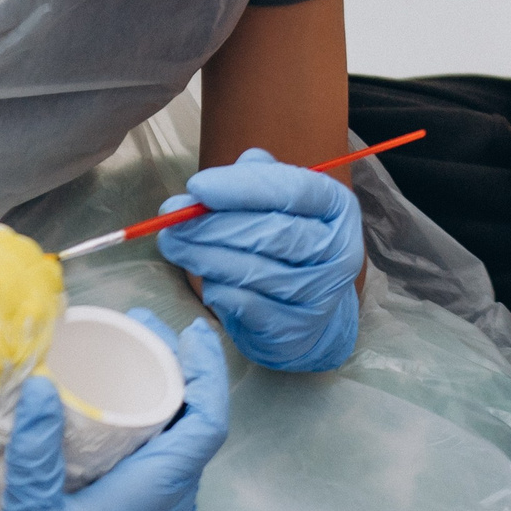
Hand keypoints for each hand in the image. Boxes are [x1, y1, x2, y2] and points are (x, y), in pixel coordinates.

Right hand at [0, 312, 229, 510]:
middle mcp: (168, 501)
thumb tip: (41, 385)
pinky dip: (141, 426)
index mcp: (159, 491)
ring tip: (126, 357)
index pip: (208, 420)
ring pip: (173, 443)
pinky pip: (154, 463)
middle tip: (141, 330)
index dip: (208, 371)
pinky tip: (106, 412)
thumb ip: (34, 452)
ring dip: (159, 396)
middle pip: (192, 422)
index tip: (190, 332)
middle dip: (175, 369)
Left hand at [154, 148, 362, 371]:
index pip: (293, 190)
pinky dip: (218, 289)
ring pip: (254, 270)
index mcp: (337, 208)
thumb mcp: (276, 202)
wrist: (311, 312)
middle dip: (213, 224)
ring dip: (205, 256)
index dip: (243, 186)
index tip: (196, 186)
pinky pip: (247, 305)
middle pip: (271, 232)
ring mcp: (321, 295)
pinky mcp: (296, 329)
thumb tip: (200, 190)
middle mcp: (339, 251)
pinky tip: (203, 278)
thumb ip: (246, 181)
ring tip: (173, 244)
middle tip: (171, 220)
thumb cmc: (287, 244)